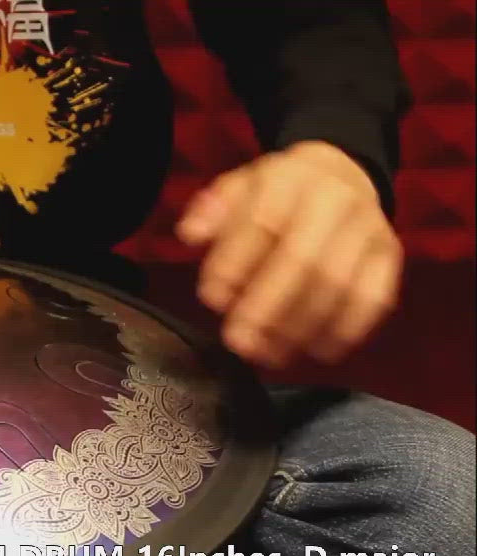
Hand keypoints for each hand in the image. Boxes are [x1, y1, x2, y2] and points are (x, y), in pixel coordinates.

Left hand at [176, 141, 402, 367]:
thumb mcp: (239, 187)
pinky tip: (318, 351)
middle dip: (267, 306)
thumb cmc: (278, 193)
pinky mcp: (390, 255)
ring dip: (301, 327)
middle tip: (238, 341)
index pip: (262, 222)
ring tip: (268, 355)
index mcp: (291, 179)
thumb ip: (213, 211)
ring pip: (339, 284)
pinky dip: (347, 329)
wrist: (341, 174)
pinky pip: (374, 297)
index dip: (235, 263)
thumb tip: (191, 234)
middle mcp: (336, 201)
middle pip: (304, 258)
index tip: (211, 298)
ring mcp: (369, 228)